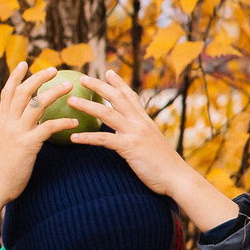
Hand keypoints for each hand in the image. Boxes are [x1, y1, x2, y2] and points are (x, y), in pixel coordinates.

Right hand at [0, 61, 77, 246]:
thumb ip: (15, 133)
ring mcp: (16, 133)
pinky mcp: (27, 145)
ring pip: (36, 105)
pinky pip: (47, 128)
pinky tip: (76, 122)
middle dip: (37, 77)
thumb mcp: (7, 146)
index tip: (24, 63)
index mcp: (2, 122)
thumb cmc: (3, 170)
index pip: (7, 93)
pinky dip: (62, 123)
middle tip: (53, 68)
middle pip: (22, 93)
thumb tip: (28, 128)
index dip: (15, 77)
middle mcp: (8, 123)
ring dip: (53, 93)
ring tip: (69, 85)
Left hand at [65, 67, 240, 230]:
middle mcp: (140, 123)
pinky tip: (74, 137)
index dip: (119, 83)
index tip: (108, 72)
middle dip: (99, 86)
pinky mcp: (130, 147)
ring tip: (70, 100)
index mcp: (145, 121)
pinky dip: (88, 137)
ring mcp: (135, 133)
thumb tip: (132, 134)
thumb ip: (142, 134)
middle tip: (82, 78)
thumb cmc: (165, 165)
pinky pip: (104, 140)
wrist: (178, 177)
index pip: (131, 96)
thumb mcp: (153, 143)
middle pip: (117, 98)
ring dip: (87, 105)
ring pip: (107, 113)